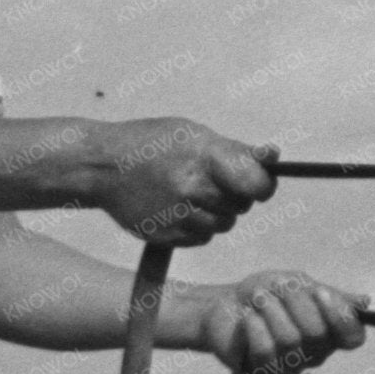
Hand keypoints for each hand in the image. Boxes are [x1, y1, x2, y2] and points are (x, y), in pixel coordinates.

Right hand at [94, 120, 279, 244]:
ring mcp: (178, 215)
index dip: (262, 185)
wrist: (101, 166)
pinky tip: (177, 207)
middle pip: (240, 206)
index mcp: (204, 157)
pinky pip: (201, 238)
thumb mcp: (193, 134)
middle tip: (211, 180)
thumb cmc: (149, 144)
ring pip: (222, 225)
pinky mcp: (167, 235)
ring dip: (215, 213)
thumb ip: (235, 150)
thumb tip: (273, 157)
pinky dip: (196, 226)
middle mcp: (192, 188)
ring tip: (189, 193)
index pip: (256, 184)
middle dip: (234, 195)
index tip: (257, 183)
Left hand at [191, 270, 368, 373]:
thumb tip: (363, 303)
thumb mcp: (297, 285)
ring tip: (258, 298)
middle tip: (277, 287)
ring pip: (289, 339)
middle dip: (294, 302)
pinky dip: (255, 326)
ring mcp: (290, 366)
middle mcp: (315, 353)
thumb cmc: (267, 295)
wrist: (225, 304)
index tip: (319, 292)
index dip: (341, 318)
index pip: (353, 337)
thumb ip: (327, 295)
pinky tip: (247, 317)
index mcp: (330, 332)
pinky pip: (266, 350)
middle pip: (317, 333)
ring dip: (270, 309)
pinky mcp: (263, 373)